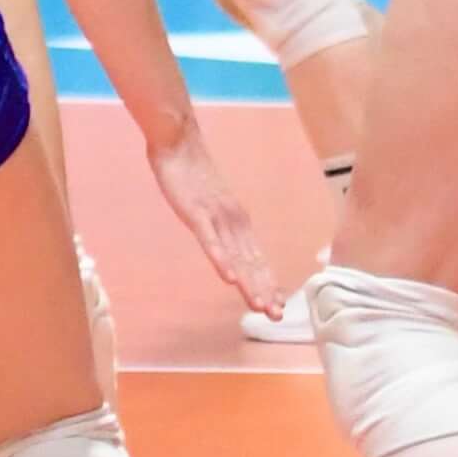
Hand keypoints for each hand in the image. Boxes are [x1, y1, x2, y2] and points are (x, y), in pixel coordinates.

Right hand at [139, 107, 287, 319]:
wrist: (179, 141)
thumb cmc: (191, 173)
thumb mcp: (210, 203)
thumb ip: (218, 223)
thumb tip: (227, 243)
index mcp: (237, 220)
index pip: (256, 257)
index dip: (267, 281)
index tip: (278, 304)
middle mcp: (233, 221)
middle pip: (251, 261)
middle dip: (264, 289)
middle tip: (276, 315)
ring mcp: (216, 217)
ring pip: (235, 256)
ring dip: (248, 281)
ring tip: (258, 305)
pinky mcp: (196, 212)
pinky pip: (210, 240)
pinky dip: (221, 259)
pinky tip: (229, 278)